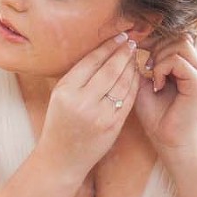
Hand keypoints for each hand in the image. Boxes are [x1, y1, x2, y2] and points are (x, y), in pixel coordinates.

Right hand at [33, 32, 139, 176]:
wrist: (62, 160)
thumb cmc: (60, 123)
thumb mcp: (60, 96)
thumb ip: (78, 76)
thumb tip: (101, 50)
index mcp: (66, 90)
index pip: (91, 61)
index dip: (108, 46)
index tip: (119, 36)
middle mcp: (82, 102)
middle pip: (110, 69)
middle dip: (123, 52)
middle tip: (131, 41)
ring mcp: (100, 115)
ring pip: (122, 83)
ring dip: (131, 66)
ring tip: (134, 55)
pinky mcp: (113, 126)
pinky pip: (128, 99)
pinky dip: (134, 83)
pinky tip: (136, 74)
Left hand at [132, 36, 196, 155]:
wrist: (171, 144)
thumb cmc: (158, 119)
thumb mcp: (144, 87)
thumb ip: (142, 66)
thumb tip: (132, 46)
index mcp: (187, 66)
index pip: (175, 38)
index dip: (154, 38)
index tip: (136, 45)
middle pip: (178, 37)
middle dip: (156, 45)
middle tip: (146, 67)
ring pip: (179, 44)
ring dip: (160, 57)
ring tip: (153, 77)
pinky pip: (178, 61)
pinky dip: (163, 68)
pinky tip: (157, 84)